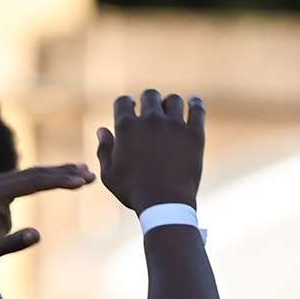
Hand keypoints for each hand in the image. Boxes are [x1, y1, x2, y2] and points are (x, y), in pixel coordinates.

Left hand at [0, 164, 94, 270]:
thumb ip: (8, 245)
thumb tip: (38, 234)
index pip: (32, 182)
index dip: (58, 181)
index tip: (82, 180)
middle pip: (34, 173)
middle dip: (64, 173)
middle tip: (91, 174)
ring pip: (30, 175)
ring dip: (57, 173)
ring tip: (83, 172)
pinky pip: (24, 182)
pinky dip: (44, 180)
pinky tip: (61, 179)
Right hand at [95, 91, 205, 211]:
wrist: (164, 203)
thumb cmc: (134, 192)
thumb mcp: (110, 175)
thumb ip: (104, 150)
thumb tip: (102, 130)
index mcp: (126, 127)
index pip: (123, 101)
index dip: (127, 104)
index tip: (132, 108)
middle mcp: (150, 120)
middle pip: (150, 95)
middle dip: (149, 101)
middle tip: (153, 110)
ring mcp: (173, 125)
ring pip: (173, 99)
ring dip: (170, 103)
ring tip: (172, 112)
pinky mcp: (193, 134)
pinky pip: (197, 110)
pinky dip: (195, 104)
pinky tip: (194, 104)